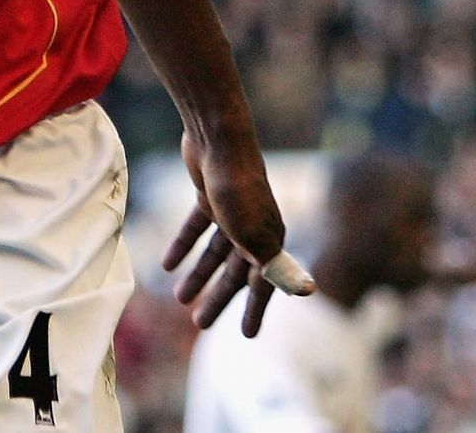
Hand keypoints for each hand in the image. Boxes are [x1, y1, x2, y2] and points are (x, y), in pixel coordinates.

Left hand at [161, 132, 312, 336]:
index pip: (263, 283)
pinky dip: (183, 245)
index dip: (254, 310)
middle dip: (219, 297)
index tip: (247, 336)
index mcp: (269, 238)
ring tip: (179, 298)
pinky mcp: (210, 194)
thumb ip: (275, 266)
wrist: (217, 139)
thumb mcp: (254, 235)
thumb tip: (309, 291)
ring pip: (214, 250)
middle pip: (235, 270)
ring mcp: (231, 210)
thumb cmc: (238, 190)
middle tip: (199, 323)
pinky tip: (166, 264)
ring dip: (198, 274)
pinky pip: (197, 227)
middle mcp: (254, 225)